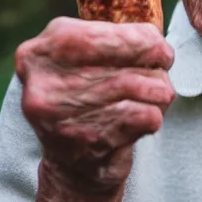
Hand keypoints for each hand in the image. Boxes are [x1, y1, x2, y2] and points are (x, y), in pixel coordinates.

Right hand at [15, 17, 174, 192]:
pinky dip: (155, 115)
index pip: (103, 34)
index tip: (160, 47)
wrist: (73, 167)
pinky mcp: (89, 143)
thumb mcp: (84, 59)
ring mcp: (64, 117)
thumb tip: (154, 38)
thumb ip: (112, 40)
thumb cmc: (87, 99)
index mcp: (40, 52)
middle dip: (156, 65)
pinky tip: (143, 120)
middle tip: (162, 71)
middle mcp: (44, 83)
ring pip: (143, 86)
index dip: (143, 39)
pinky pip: (148, 115)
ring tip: (154, 96)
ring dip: (160, 91)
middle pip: (129, 60)